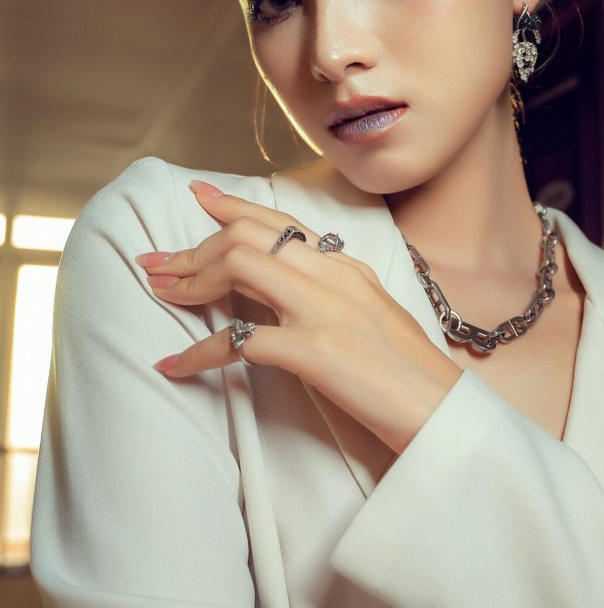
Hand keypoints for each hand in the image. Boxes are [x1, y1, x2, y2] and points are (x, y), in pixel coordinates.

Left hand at [137, 179, 462, 453]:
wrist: (442, 410)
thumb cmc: (409, 374)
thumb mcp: (374, 317)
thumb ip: (335, 295)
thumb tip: (289, 294)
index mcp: (348, 269)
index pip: (282, 222)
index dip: (232, 207)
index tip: (197, 197)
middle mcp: (334, 278)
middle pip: (249, 236)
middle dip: (193, 248)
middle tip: (158, 265)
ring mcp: (325, 311)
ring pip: (240, 266)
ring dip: (191, 281)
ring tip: (162, 297)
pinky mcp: (316, 351)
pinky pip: (239, 341)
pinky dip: (198, 354)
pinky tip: (176, 365)